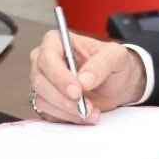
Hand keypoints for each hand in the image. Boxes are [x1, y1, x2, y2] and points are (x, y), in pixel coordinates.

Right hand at [29, 30, 145, 123]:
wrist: (118, 85)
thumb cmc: (114, 64)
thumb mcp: (116, 56)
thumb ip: (102, 63)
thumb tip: (84, 79)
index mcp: (57, 41)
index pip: (47, 56)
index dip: (59, 75)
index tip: (77, 90)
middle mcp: (45, 61)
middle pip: (40, 81)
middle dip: (64, 98)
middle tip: (86, 105)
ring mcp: (44, 82)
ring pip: (42, 100)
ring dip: (68, 110)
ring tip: (90, 110)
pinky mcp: (46, 101)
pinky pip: (47, 113)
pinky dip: (67, 117)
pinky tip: (84, 115)